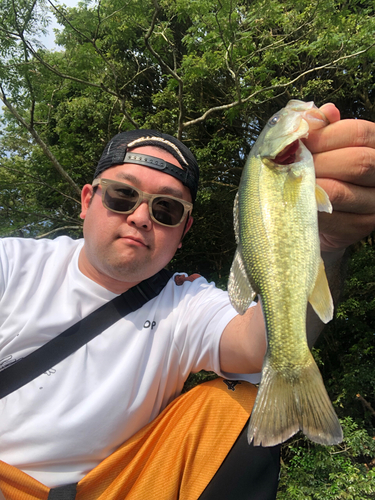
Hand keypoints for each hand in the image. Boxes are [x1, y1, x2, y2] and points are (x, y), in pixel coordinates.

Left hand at [304, 103, 374, 252]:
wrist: (324, 212)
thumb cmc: (322, 169)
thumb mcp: (323, 145)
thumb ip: (322, 128)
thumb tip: (323, 111)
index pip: (357, 132)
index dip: (324, 135)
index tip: (299, 141)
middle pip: (356, 162)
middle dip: (316, 163)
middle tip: (290, 167)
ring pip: (340, 192)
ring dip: (308, 187)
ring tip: (287, 183)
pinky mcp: (361, 225)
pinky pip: (332, 218)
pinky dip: (308, 209)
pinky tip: (295, 203)